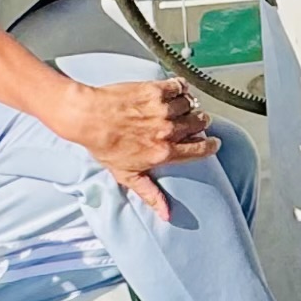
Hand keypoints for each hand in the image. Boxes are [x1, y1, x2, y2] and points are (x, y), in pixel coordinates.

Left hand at [66, 74, 220, 215]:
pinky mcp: (155, 90)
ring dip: (189, 105)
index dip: (210, 145)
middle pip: (200, 124)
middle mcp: (167, 130)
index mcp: (164, 152)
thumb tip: (166, 214)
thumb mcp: (127, 175)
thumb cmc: (104, 146)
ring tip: (180, 107)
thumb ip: (150, 194)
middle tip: (193, 122)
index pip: (201, 149)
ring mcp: (163, 109)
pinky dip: (181, 87)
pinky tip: (175, 91)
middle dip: (200, 123)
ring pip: (191, 105)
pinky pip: (180, 86)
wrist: (88, 117)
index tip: (212, 142)